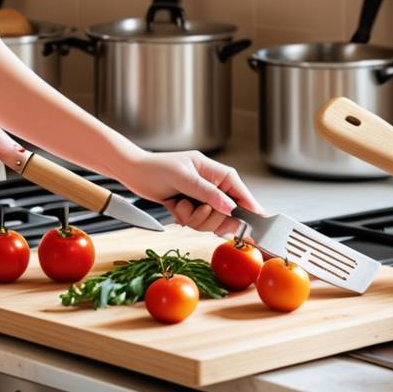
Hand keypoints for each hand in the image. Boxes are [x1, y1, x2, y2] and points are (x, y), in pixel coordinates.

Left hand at [111, 149, 264, 236]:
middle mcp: (212, 186)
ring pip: (212, 221)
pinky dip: (184, 218)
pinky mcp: (192, 207)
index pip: (240, 191)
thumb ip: (208, 193)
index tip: (258, 222)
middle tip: (197, 211)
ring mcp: (202, 198)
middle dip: (210, 217)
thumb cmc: (157, 168)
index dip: (249, 207)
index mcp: (215, 172)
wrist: (134, 172)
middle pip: (228, 213)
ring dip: (193, 218)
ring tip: (180, 204)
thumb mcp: (184, 178)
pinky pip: (197, 223)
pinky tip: (174, 206)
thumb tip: (230, 206)